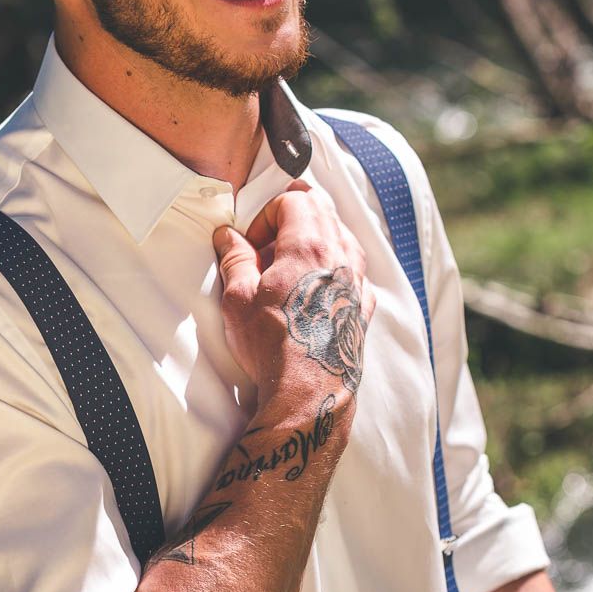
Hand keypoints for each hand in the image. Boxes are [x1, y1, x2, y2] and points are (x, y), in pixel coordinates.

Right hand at [213, 180, 374, 408]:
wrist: (309, 392)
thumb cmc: (273, 345)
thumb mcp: (238, 298)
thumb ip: (235, 258)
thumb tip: (228, 236)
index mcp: (309, 245)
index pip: (294, 199)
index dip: (267, 213)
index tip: (252, 242)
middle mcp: (341, 256)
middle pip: (323, 210)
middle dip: (291, 220)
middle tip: (267, 248)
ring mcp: (357, 281)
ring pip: (342, 236)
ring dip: (314, 241)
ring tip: (287, 269)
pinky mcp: (365, 305)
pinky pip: (353, 269)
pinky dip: (332, 268)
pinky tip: (313, 291)